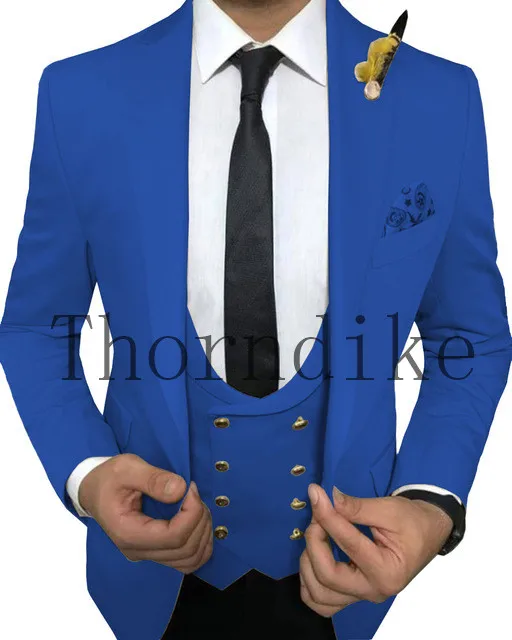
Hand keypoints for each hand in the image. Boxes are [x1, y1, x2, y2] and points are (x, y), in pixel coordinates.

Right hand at [79, 454, 212, 572]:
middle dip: (200, 520)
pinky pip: (186, 560)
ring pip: (190, 559)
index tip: (191, 488)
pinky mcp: (155, 552)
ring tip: (196, 506)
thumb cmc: (108, 478)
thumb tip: (180, 490)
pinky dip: (201, 543)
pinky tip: (197, 520)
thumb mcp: (126, 468)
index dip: (192, 513)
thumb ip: (153, 478)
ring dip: (203, 533)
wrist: (94, 491)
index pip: (174, 536)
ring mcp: (147, 554)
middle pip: (186, 550)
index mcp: (128, 533)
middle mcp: (138, 551)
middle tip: (194, 494)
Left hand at [300, 484, 452, 616]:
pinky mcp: (354, 593)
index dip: (327, 516)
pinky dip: (310, 582)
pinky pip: (322, 601)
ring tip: (316, 536)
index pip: (348, 544)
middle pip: (327, 576)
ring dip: (308, 563)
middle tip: (317, 517)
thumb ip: (356, 506)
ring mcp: (363, 595)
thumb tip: (327, 498)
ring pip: (319, 594)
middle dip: (314, 542)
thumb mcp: (389, 508)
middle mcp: (374, 590)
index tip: (316, 494)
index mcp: (387, 571)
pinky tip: (314, 557)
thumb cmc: (413, 521)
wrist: (428, 532)